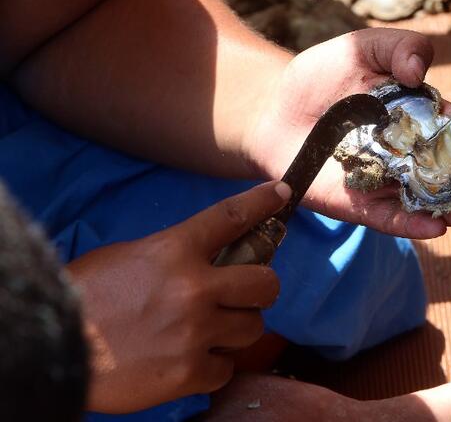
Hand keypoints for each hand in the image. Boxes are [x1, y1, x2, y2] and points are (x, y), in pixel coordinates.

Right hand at [67, 181, 288, 413]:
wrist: (55, 343)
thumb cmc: (86, 295)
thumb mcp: (128, 255)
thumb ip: (172, 254)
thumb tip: (204, 257)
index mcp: (175, 250)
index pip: (231, 217)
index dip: (263, 202)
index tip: (282, 193)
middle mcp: (193, 288)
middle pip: (265, 283)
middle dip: (261, 288)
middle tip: (247, 294)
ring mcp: (194, 331)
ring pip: (252, 328)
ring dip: (236, 329)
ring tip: (210, 332)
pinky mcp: (188, 371)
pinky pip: (226, 368)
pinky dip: (213, 366)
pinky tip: (190, 361)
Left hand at [245, 28, 450, 238]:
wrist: (272, 107)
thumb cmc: (322, 74)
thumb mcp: (363, 47)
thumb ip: (400, 47)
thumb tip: (422, 71)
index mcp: (423, 116)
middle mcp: (413, 152)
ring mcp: (389, 181)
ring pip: (432, 201)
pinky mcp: (361, 204)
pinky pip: (390, 218)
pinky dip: (412, 224)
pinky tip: (436, 228)